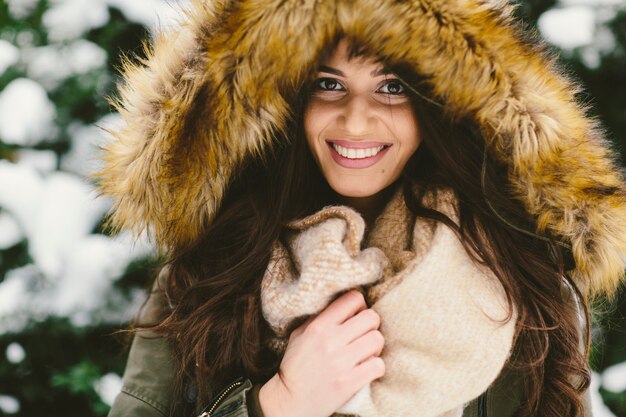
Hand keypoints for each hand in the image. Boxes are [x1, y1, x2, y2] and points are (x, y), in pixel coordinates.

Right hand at [259, 289, 384, 416]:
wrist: (290, 401)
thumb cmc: (295, 366)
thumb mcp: (299, 335)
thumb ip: (320, 318)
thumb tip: (344, 306)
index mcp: (319, 326)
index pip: (354, 299)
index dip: (360, 306)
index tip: (356, 316)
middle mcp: (331, 341)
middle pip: (371, 317)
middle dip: (371, 325)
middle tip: (363, 335)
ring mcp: (341, 362)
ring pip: (377, 340)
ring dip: (375, 346)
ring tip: (366, 352)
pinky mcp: (349, 382)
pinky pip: (378, 365)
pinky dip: (376, 367)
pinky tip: (366, 369)